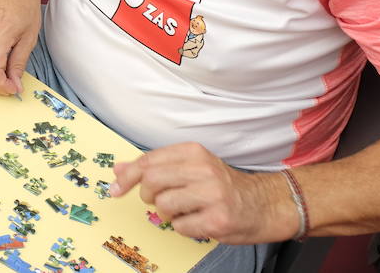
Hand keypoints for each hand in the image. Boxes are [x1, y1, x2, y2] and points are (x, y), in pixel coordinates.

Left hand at [111, 144, 299, 244]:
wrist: (263, 204)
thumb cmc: (221, 186)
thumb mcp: (190, 167)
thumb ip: (155, 167)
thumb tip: (118, 169)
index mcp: (194, 152)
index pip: (148, 161)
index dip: (127, 177)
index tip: (115, 189)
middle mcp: (203, 169)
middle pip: (151, 182)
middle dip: (148, 196)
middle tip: (160, 200)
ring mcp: (212, 195)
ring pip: (164, 206)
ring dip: (168, 213)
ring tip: (185, 210)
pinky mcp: (218, 220)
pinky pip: (180, 227)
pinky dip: (183, 227)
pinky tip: (198, 221)